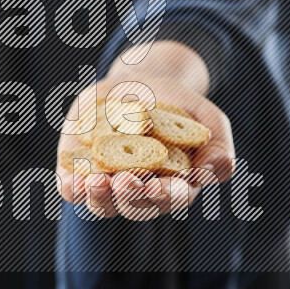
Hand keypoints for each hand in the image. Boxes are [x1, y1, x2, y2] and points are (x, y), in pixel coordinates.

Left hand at [55, 41, 234, 219]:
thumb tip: (211, 173)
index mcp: (173, 185)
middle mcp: (139, 191)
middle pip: (134, 205)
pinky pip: (72, 189)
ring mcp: (108, 184)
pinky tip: (71, 183)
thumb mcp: (208, 119)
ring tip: (95, 183)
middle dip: (129, 195)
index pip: (170, 198)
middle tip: (126, 181)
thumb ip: (218, 147)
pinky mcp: (79, 171)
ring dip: (99, 198)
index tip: (157, 186)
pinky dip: (71, 189)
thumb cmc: (179, 107)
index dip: (163, 196)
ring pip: (102, 203)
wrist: (139, 83)